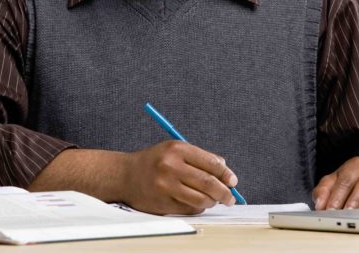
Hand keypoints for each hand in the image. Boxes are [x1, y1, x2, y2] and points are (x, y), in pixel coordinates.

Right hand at [121, 141, 238, 214]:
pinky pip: (189, 208)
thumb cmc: (155, 161)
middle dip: (224, 193)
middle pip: (208, 183)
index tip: (233, 181)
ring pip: (201, 199)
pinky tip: (196, 202)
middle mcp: (171, 166)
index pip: (211, 163)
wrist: (125, 175)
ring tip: (213, 200)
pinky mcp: (162, 202)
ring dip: (212, 202)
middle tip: (230, 197)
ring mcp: (166, 186)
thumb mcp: (175, 150)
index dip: (226, 174)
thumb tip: (225, 171)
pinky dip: (198, 207)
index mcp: (177, 149)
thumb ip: (200, 157)